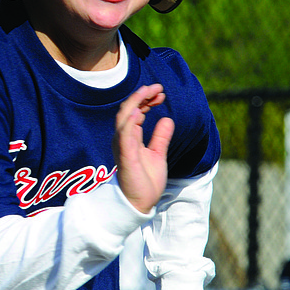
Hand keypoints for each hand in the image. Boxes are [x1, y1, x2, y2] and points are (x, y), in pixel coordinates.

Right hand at [113, 84, 174, 213]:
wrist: (141, 203)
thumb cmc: (146, 181)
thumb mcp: (158, 154)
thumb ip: (160, 137)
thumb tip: (167, 119)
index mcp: (131, 137)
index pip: (136, 111)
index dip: (147, 100)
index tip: (161, 93)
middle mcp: (124, 138)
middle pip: (129, 110)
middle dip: (142, 96)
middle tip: (158, 87)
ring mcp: (123, 145)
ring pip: (124, 117)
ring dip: (136, 102)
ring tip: (148, 91)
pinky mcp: (125, 155)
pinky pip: (124, 134)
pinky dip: (129, 121)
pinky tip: (138, 110)